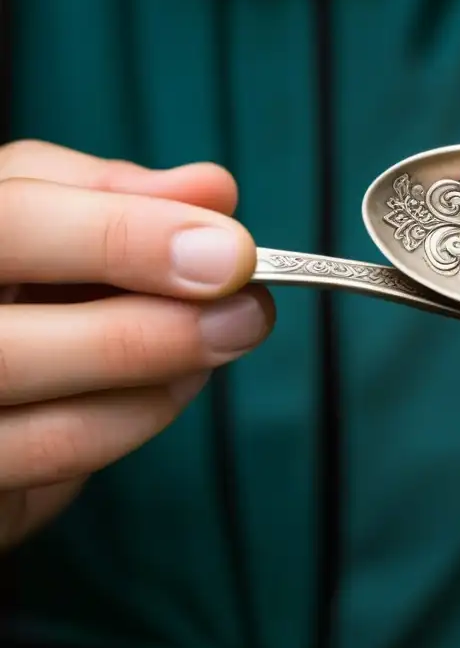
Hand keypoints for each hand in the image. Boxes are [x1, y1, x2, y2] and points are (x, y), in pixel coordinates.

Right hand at [0, 140, 273, 550]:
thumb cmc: (11, 278)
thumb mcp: (48, 211)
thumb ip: (117, 197)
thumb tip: (212, 190)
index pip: (12, 226)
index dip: (122, 236)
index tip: (231, 251)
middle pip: (13, 348)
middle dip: (152, 330)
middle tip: (248, 311)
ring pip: (51, 423)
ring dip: (160, 378)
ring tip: (228, 334)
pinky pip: (59, 457)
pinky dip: (136, 416)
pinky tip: (181, 377)